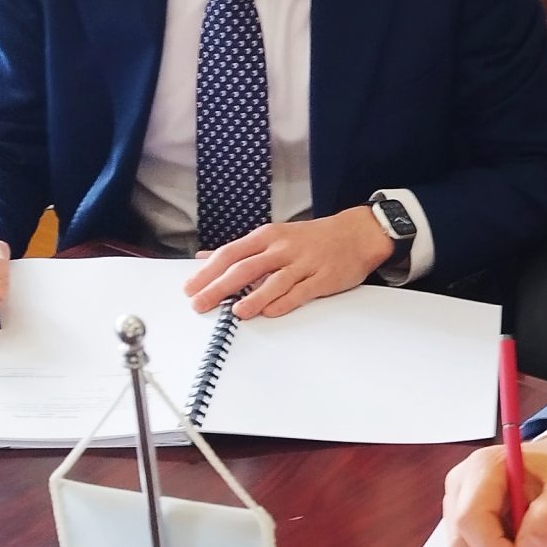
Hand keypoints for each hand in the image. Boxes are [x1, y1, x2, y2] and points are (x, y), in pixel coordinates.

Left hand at [187, 209, 387, 317]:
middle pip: (245, 268)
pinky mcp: (323, 278)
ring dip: (253, 297)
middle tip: (200, 304)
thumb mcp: (273, 236)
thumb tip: (204, 258)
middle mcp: (282, 248)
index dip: (208, 272)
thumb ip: (240, 250)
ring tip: (236, 312)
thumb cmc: (311, 238)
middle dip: (219, 287)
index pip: (230, 254)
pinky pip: (301, 291)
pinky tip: (270, 312)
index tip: (190, 288)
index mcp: (267, 237)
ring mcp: (304, 263)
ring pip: (274, 280)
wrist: (357, 233)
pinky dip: (284, 302)